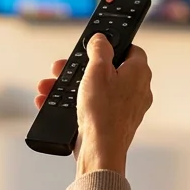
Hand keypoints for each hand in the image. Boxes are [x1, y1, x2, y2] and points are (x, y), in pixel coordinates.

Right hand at [34, 35, 151, 176]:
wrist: (100, 150)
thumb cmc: (102, 111)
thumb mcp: (97, 70)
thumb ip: (99, 49)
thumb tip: (100, 39)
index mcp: (139, 73)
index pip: (131, 49)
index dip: (112, 45)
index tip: (95, 46)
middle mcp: (136, 90)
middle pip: (108, 70)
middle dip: (80, 68)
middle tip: (63, 67)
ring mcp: (125, 108)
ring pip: (96, 89)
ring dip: (71, 86)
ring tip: (50, 87)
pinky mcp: (112, 123)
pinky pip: (92, 107)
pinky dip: (74, 103)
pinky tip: (54, 104)